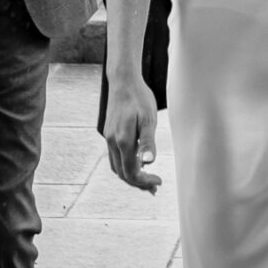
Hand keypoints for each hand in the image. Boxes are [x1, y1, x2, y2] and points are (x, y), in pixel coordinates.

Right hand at [104, 68, 161, 192]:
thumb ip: (148, 142)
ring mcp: (108, 138)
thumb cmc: (140, 98)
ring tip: (147, 179)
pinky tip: (136, 163)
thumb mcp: (149, 119)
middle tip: (155, 186)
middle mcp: (111, 142)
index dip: (145, 182)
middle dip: (138, 183)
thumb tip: (148, 163)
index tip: (159, 182)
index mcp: (122, 141)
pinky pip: (114, 157)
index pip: (132, 172)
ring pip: (116, 167)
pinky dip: (125, 166)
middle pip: (122, 174)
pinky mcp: (108, 134)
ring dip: (131, 176)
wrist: (123, 81)